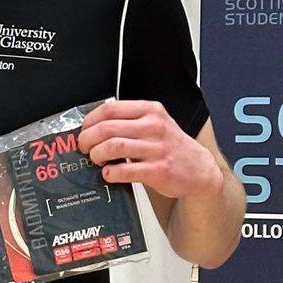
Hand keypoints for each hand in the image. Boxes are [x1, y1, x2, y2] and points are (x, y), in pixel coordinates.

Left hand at [77, 99, 224, 202]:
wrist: (198, 169)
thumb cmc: (170, 146)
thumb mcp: (155, 123)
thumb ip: (130, 121)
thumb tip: (94, 127)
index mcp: (150, 111)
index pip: (110, 109)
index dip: (90, 121)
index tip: (84, 131)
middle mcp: (154, 127)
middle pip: (107, 128)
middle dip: (88, 139)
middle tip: (85, 148)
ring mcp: (157, 149)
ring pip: (113, 147)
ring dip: (97, 155)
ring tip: (96, 160)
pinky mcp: (158, 170)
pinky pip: (124, 170)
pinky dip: (110, 173)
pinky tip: (109, 174)